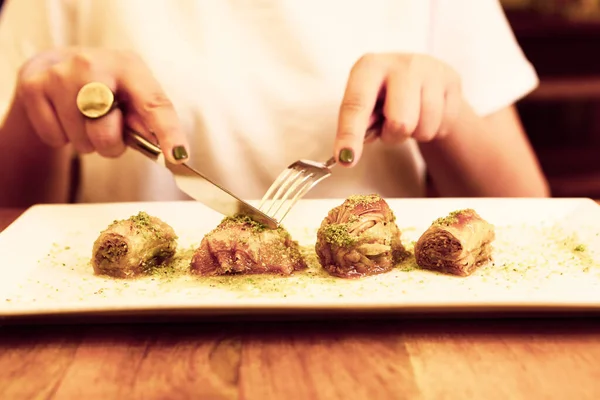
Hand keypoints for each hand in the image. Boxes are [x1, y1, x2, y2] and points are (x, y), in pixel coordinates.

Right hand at [15, 48, 187, 162]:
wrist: (56, 66)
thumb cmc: (105, 89)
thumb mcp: (132, 95)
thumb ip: (148, 121)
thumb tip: (171, 150)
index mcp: (129, 67)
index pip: (154, 105)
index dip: (168, 132)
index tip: (178, 156)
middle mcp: (93, 64)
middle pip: (107, 131)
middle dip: (110, 144)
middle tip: (106, 130)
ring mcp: (60, 74)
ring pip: (80, 140)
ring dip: (86, 141)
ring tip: (84, 119)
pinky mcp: (33, 86)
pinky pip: (55, 139)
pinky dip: (62, 138)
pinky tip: (64, 116)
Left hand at [334, 53, 462, 165]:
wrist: (422, 76)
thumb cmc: (384, 96)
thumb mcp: (366, 104)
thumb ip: (357, 126)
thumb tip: (349, 154)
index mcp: (369, 67)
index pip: (356, 105)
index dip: (350, 134)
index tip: (346, 159)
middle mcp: (400, 63)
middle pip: (400, 122)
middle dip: (393, 136)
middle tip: (390, 128)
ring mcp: (430, 69)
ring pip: (425, 128)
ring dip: (415, 134)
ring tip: (410, 118)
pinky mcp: (453, 79)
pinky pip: (444, 125)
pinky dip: (434, 129)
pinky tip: (427, 114)